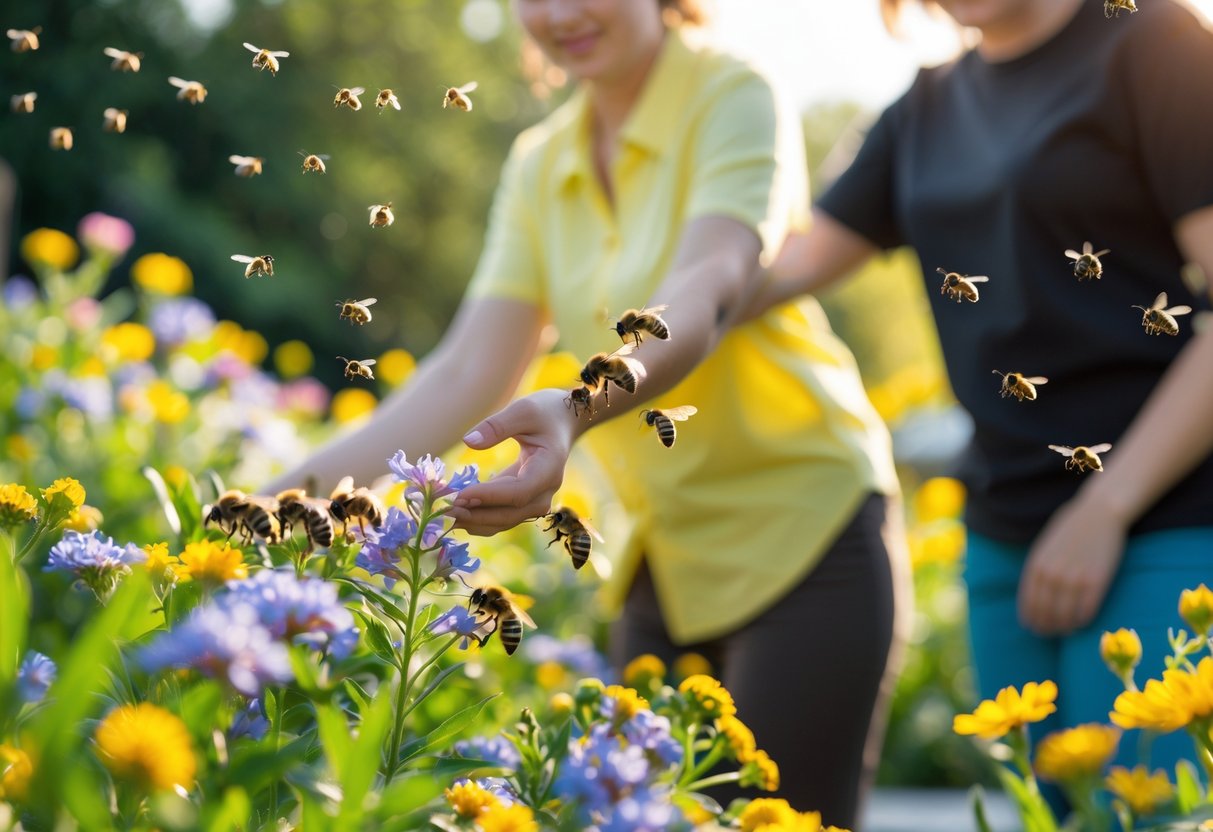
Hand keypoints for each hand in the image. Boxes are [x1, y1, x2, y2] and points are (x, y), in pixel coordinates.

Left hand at [448, 389, 580, 535]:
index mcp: (549, 468)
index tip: (459, 495)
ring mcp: (536, 499)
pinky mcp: (523, 501)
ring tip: (442, 514)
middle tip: (442, 509)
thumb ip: (496, 425)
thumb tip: (468, 442)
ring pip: (504, 521)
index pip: (519, 491)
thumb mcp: (523, 410)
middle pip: (510, 514)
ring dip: (474, 520)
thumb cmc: (545, 411)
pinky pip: (501, 517)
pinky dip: (478, 517)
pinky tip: (454, 513)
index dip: (489, 496)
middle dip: (476, 514)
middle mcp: (545, 491)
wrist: (564, 422)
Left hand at [1017, 492, 1129, 634]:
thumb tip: (1034, 591)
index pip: (1028, 602)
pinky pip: (1086, 610)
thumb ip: (1039, 567)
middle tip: (1049, 634)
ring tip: (1065, 631)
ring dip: (1063, 628)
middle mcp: (1052, 574)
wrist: (1099, 512)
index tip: (1032, 627)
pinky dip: (1082, 621)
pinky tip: (1082, 624)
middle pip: (1045, 612)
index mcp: (1036, 565)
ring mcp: (1074, 578)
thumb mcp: (1045, 545)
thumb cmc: (1071, 527)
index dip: (1030, 618)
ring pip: (1064, 616)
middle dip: (1045, 627)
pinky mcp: (1096, 581)